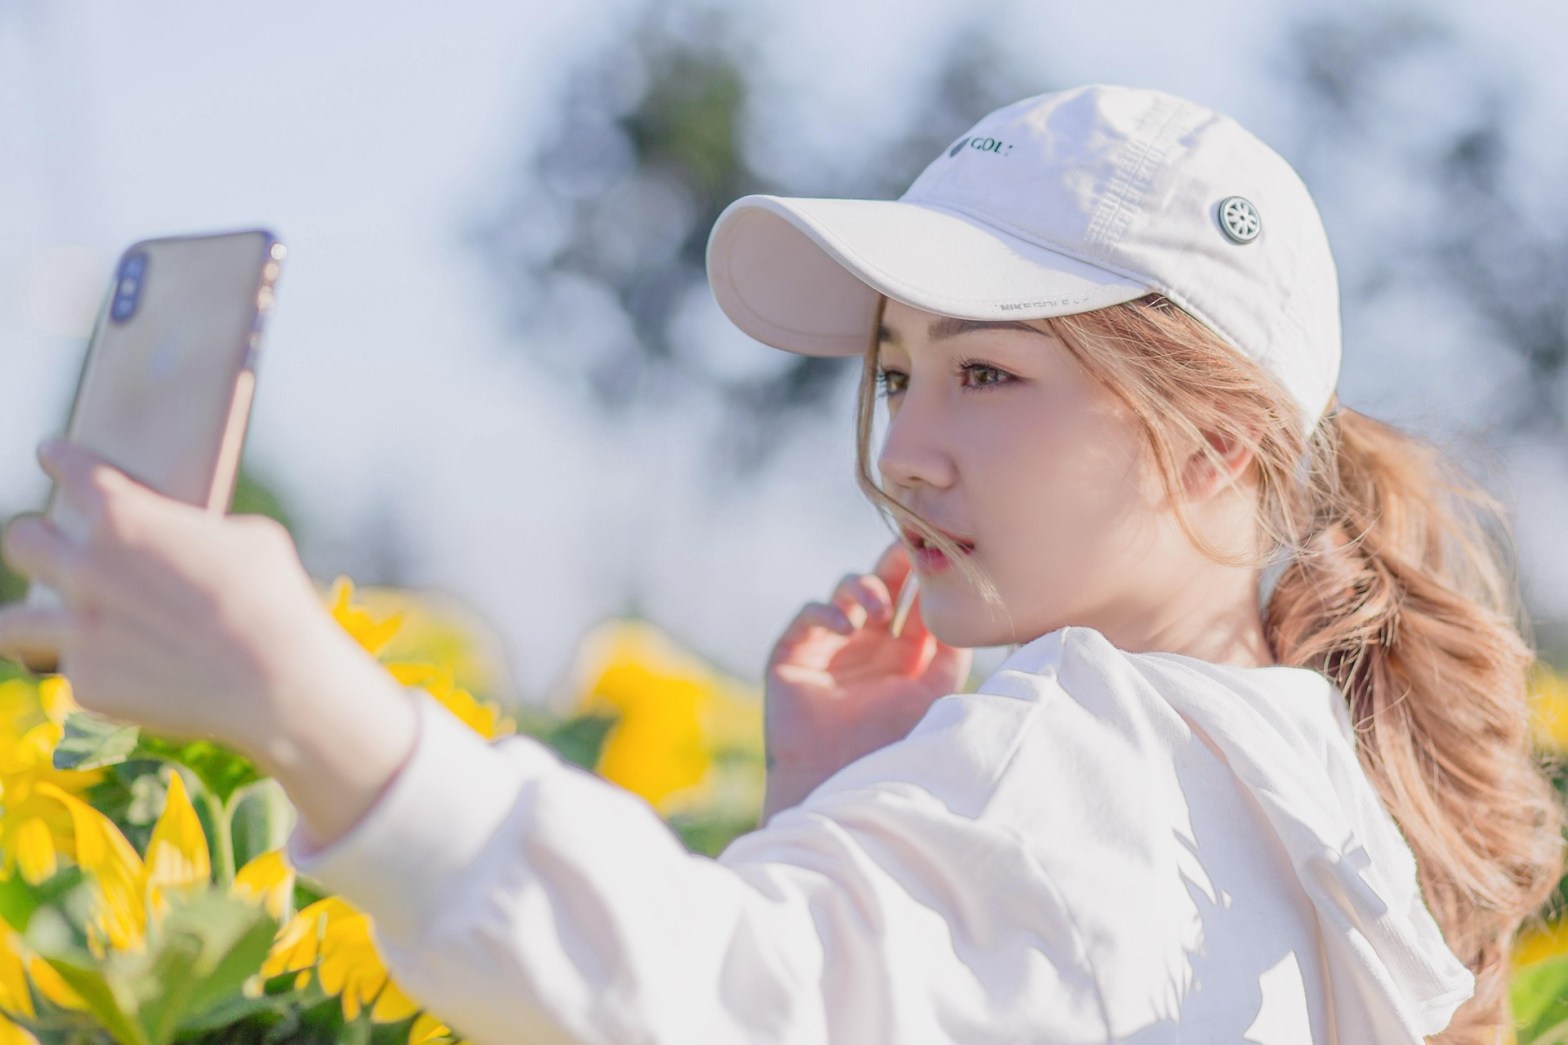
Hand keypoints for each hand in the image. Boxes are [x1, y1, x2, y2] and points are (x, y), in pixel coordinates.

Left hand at [0, 439, 417, 847]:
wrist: (275, 682)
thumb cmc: (274, 601)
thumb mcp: (250, 539)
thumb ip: (199, 533)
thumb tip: (192, 546)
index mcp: (126, 515)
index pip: (70, 469)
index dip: (58, 458)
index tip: (51, 454)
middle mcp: (86, 566)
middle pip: (22, 539)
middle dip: (38, 541)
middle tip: (57, 551)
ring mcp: (78, 628)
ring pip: (10, 622)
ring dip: (28, 620)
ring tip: (48, 626)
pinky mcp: (85, 682)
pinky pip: (72, 673)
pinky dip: (95, 672)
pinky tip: (125, 677)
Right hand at [761, 539, 971, 818]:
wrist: (838, 781)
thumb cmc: (891, 745)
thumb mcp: (934, 694)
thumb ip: (951, 652)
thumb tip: (965, 608)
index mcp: (904, 655)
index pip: (915, 603)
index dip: (924, 578)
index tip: (937, 553)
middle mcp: (869, 646)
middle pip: (882, 586)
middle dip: (894, 565)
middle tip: (906, 550)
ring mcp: (832, 647)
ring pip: (847, 591)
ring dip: (864, 588)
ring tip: (877, 608)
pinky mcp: (796, 653)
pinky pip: (811, 613)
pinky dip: (829, 610)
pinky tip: (848, 626)